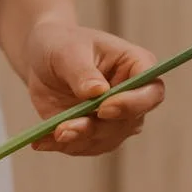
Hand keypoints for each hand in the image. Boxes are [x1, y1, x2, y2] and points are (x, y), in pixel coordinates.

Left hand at [24, 20, 164, 155]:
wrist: (43, 58)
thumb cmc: (63, 44)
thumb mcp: (68, 51)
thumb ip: (83, 72)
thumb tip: (97, 92)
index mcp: (137, 67)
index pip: (151, 92)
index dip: (133, 104)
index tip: (104, 107)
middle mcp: (133, 98)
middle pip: (128, 123)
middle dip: (96, 128)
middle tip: (65, 128)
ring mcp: (115, 120)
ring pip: (106, 139)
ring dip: (78, 140)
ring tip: (51, 133)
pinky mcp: (94, 134)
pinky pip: (82, 146)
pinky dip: (62, 145)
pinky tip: (41, 141)